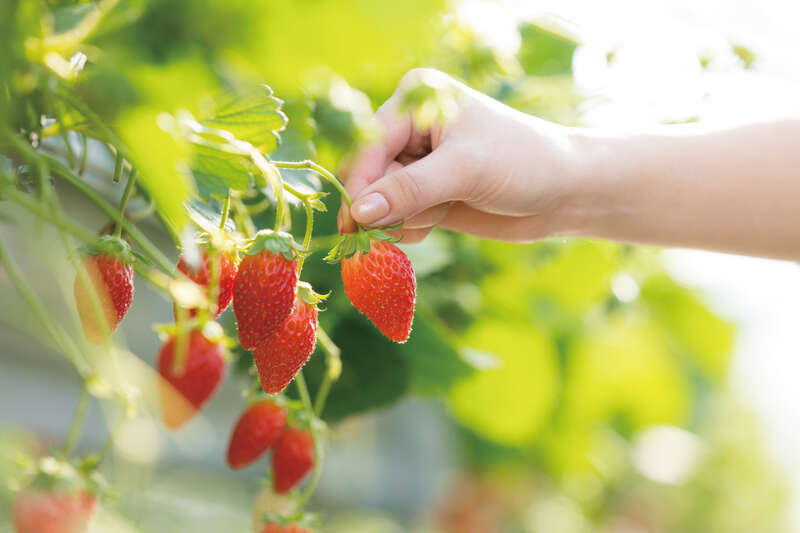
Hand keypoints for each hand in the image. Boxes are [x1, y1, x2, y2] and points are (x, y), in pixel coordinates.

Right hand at [338, 68, 580, 242]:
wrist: (567, 192)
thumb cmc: (523, 163)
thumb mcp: (465, 171)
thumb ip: (409, 190)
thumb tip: (358, 211)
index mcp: (417, 99)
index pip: (370, 143)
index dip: (361, 183)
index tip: (354, 221)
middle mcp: (412, 128)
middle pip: (370, 174)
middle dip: (386, 204)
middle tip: (408, 223)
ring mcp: (419, 164)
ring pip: (382, 201)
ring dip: (404, 217)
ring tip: (442, 214)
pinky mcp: (428, 195)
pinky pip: (398, 217)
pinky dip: (412, 227)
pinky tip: (442, 221)